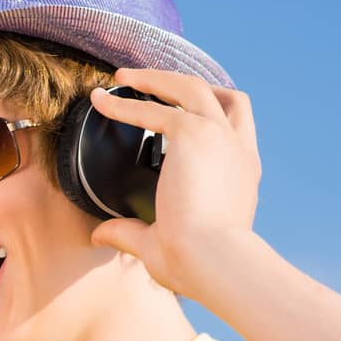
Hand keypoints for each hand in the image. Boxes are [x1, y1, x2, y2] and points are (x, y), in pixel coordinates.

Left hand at [84, 68, 262, 298]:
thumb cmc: (197, 264)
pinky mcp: (194, 134)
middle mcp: (237, 150)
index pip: (234, 128)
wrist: (216, 263)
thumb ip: (130, 233)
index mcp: (241, 172)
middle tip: (146, 81)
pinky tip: (101, 102)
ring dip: (156, 78)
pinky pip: (155, 109)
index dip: (211, 112)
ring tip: (122, 76)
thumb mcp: (160, 244)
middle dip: (183, 83)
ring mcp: (219, 137)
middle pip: (221, 95)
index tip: (181, 110)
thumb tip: (98, 236)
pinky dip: (126, 103)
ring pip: (190, 87)